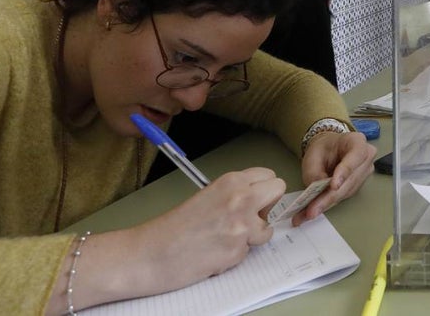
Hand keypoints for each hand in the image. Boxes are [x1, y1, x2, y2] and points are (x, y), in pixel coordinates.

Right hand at [131, 169, 283, 291]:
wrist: (152, 253)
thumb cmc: (173, 228)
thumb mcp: (207, 196)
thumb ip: (234, 193)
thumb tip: (259, 200)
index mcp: (231, 181)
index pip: (268, 175)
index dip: (262, 189)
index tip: (255, 198)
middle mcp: (241, 198)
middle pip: (278, 190)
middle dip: (268, 204)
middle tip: (251, 215)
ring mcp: (243, 226)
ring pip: (267, 228)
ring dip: (253, 235)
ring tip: (225, 238)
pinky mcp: (239, 251)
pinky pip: (249, 251)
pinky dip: (236, 253)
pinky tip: (216, 252)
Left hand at [293, 131, 377, 224]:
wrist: (328, 150)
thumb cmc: (323, 148)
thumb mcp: (314, 155)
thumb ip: (314, 171)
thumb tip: (317, 190)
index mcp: (357, 142)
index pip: (355, 156)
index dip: (344, 172)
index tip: (333, 186)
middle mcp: (366, 158)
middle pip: (350, 180)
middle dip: (329, 196)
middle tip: (313, 208)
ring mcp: (364, 173)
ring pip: (346, 192)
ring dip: (327, 203)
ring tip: (309, 212)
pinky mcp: (357, 186)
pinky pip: (343, 196)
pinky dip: (328, 203)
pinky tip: (316, 209)